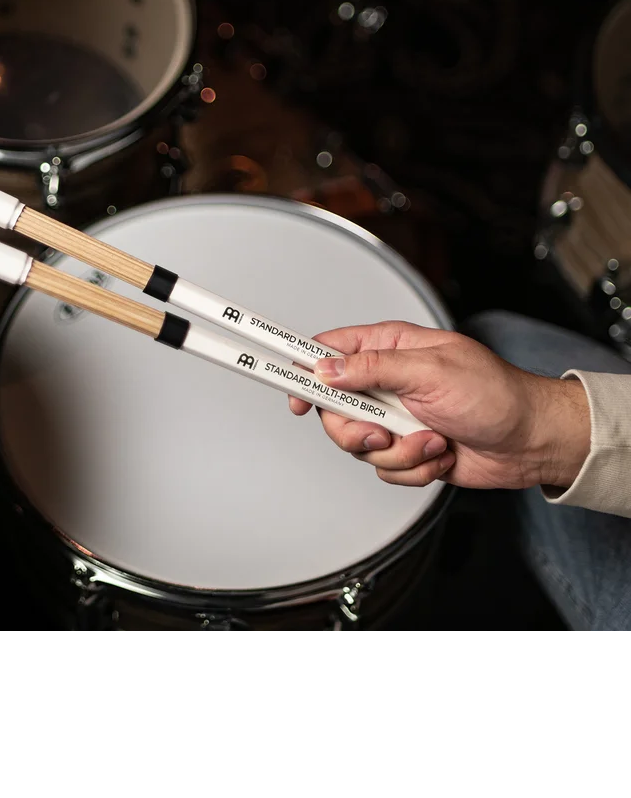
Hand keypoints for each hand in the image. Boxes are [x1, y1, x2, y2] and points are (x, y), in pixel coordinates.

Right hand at [287, 320, 589, 490]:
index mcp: (388, 350)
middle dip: (358, 430)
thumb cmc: (495, 394)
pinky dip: (413, 468)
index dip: (302, 368)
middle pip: (333, 409)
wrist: (529, 442)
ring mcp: (394, 418)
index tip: (289, 386)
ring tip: (430, 440)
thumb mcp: (430, 370)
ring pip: (358, 444)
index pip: (328, 351)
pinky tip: (439, 452)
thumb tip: (326, 367)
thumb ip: (372, 368)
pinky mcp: (405, 449)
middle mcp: (385, 383)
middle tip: (383, 430)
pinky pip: (383, 468)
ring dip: (397, 452)